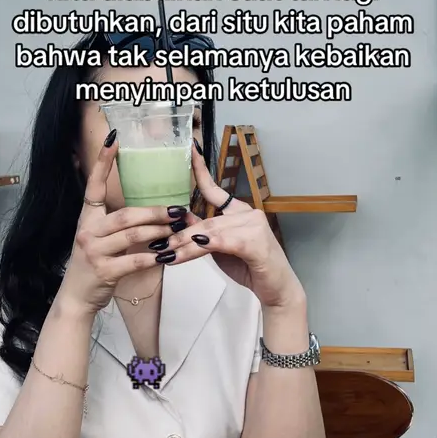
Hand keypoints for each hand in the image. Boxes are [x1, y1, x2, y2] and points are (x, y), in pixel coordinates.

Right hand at [58, 140, 179, 314]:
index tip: (114, 139)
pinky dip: (153, 258)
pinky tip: (167, 255)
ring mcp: (94, 252)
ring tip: (179, 229)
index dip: (103, 163)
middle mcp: (87, 232)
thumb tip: (146, 210)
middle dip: (155, 212)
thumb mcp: (98, 238)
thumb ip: (116, 224)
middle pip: (125, 215)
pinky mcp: (104, 271)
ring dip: (159, 231)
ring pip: (132, 235)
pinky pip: (133, 261)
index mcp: (87, 219)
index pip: (94, 186)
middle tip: (179, 210)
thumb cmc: (93, 264)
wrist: (76, 297)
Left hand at [161, 144, 305, 308]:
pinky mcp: (257, 244)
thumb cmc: (249, 266)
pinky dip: (212, 243)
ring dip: (187, 246)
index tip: (190, 149)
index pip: (215, 189)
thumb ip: (204, 233)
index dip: (201, 170)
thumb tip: (180, 221)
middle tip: (160, 246)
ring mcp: (254, 227)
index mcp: (239, 211)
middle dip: (181, 235)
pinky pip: (228, 242)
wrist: (276, 288)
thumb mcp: (220, 248)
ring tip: (168, 255)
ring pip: (212, 233)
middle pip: (206, 221)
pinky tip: (198, 244)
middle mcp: (248, 213)